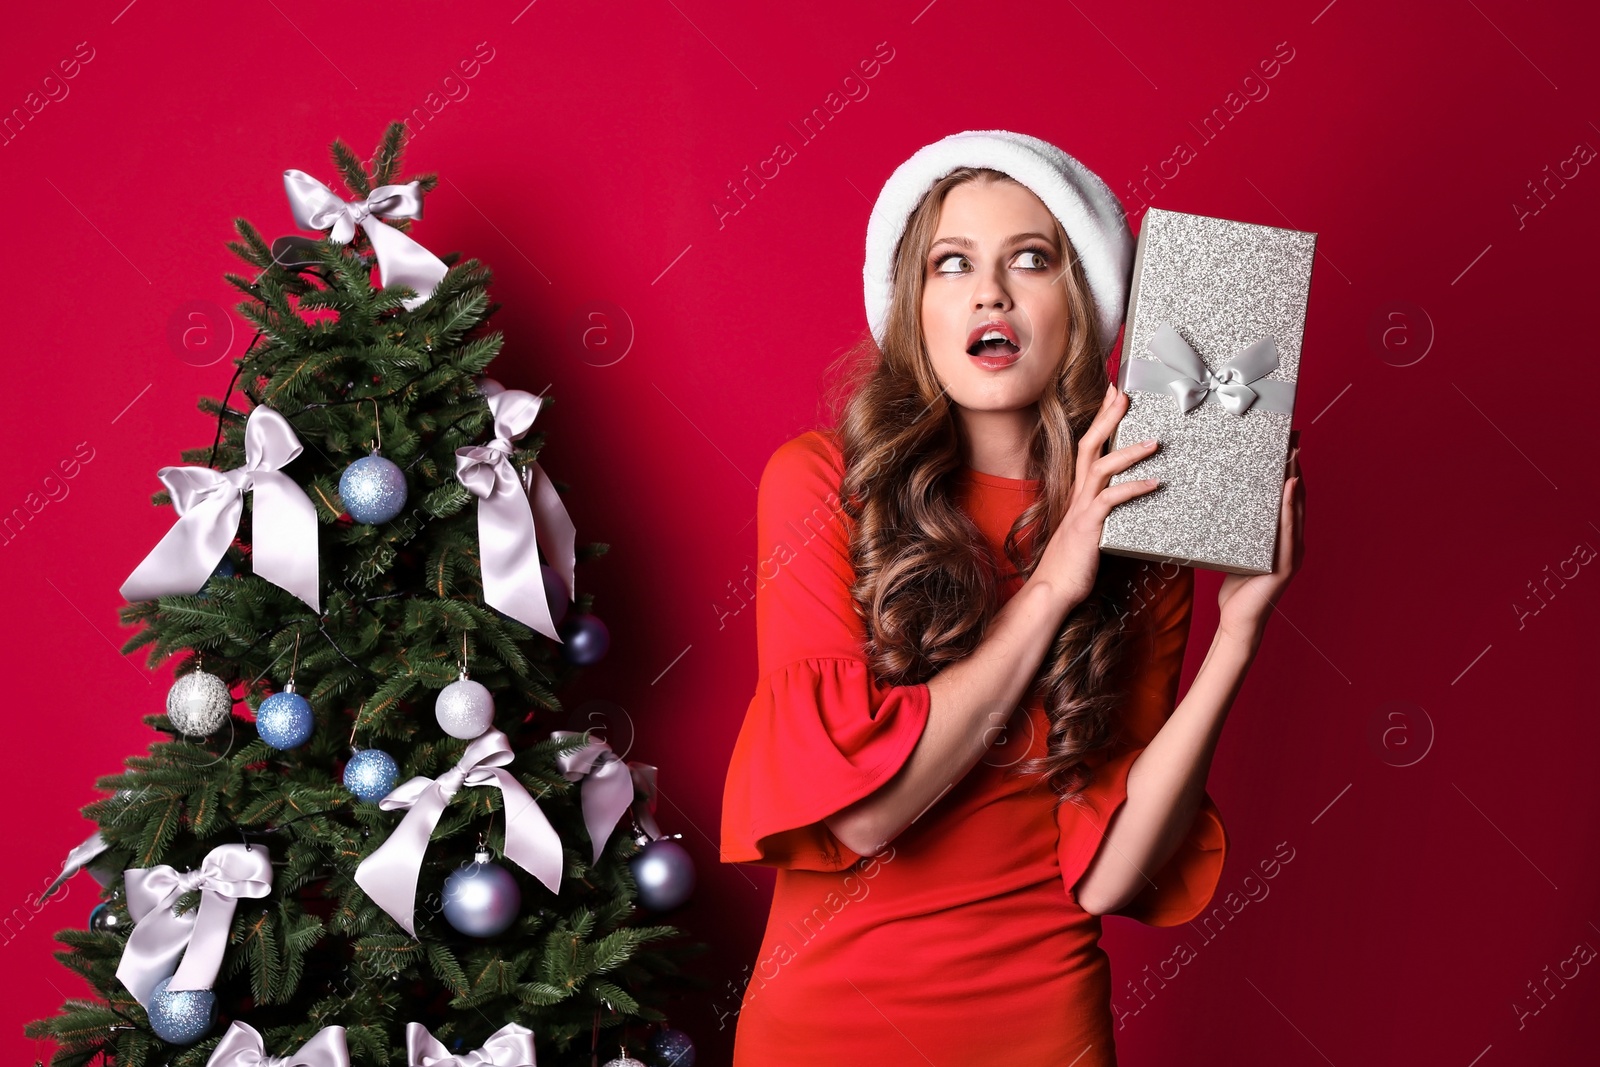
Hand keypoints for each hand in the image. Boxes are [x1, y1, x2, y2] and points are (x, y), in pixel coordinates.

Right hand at [1033, 382, 1162, 607]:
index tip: (1113, 395)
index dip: (1099, 420)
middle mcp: (1078, 495)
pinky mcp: (1088, 526)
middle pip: (1089, 446)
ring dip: (1128, 452)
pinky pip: (1111, 501)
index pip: (1087, 447)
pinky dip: (1133, 488)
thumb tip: (1129, 500)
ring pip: (1102, 468)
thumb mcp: (1091, 529)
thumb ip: (1106, 511)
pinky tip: (1155, 483)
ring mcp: (1081, 509)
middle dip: (1107, 418)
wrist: (1053, 588)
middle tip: (1123, 394)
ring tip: (1155, 442)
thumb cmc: (1073, 562)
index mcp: (1078, 493)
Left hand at [1217, 432, 1304, 642]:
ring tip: (1292, 454)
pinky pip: (1288, 530)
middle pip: (1296, 497)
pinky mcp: (1286, 564)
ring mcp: (1292, 552)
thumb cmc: (1235, 585)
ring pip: (1296, 509)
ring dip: (1296, 480)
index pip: (1287, 496)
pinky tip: (1288, 488)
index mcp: (1281, 536)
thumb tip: (1220, 498)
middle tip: (1293, 438)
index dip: (1290, 468)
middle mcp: (1292, 541)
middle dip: (1296, 466)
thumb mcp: (1235, 547)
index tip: (1287, 442)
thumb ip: (1238, 526)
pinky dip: (1289, 507)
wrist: (1238, 620)